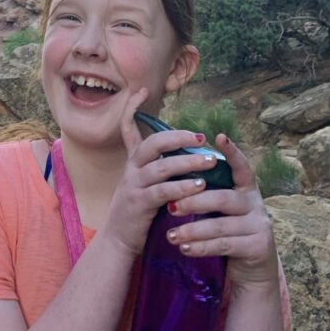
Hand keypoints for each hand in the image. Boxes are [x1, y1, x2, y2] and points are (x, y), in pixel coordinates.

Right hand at [103, 91, 227, 257]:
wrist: (118, 240)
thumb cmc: (138, 211)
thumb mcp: (144, 184)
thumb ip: (159, 168)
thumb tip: (187, 153)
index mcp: (133, 162)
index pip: (127, 127)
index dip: (132, 107)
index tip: (143, 90)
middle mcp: (131, 169)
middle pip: (152, 143)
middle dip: (178, 137)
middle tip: (201, 137)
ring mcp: (133, 186)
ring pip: (162, 166)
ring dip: (188, 162)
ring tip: (211, 161)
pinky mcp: (139, 204)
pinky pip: (163, 190)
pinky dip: (182, 187)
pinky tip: (200, 187)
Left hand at [162, 134, 278, 286]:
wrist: (252, 270)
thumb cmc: (229, 232)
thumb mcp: (222, 210)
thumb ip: (209, 192)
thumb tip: (176, 172)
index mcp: (246, 189)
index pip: (241, 166)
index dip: (232, 152)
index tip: (219, 136)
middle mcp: (255, 204)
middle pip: (222, 198)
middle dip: (193, 201)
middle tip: (170, 206)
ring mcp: (259, 226)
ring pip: (220, 225)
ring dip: (192, 230)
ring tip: (170, 235)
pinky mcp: (257, 247)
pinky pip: (224, 245)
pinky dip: (201, 247)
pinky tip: (184, 248)